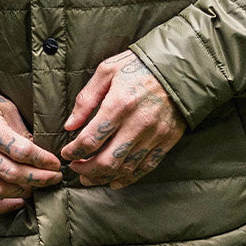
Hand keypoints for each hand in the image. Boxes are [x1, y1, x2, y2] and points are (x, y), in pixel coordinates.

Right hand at [0, 91, 62, 213]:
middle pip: (12, 173)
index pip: (20, 151)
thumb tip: (42, 153)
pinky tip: (18, 200)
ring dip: (24, 192)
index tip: (56, 163)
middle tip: (54, 177)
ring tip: (37, 186)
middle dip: (39, 178)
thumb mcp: (5, 109)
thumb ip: (22, 131)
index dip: (42, 160)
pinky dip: (2, 206)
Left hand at [61, 51, 185, 188]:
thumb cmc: (139, 65)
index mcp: (119, 105)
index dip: (73, 152)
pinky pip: (146, 167)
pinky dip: (128, 178)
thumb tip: (70, 124)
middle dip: (86, 170)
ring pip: (125, 168)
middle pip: (106, 161)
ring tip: (90, 177)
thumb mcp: (107, 71)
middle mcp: (137, 124)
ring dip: (104, 177)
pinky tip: (115, 180)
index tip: (67, 153)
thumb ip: (86, 99)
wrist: (178, 67)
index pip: (90, 140)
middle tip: (76, 168)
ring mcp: (154, 135)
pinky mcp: (167, 141)